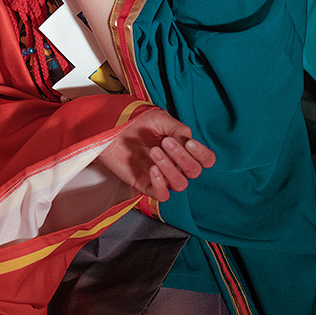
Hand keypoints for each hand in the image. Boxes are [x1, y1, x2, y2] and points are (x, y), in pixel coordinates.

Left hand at [98, 107, 215, 203]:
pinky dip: (160, 183)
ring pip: (180, 184)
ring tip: (155, 152)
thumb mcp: (158, 119)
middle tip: (165, 142)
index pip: (205, 160)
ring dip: (170, 168)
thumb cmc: (135, 123)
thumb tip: (188, 138)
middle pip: (194, 172)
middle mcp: (175, 165)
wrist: (110, 129)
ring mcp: (162, 176)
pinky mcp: (146, 185)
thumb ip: (177, 128)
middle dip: (182, 157)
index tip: (189, 142)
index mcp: (182, 150)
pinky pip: (162, 194)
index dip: (202, 154)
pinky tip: (153, 169)